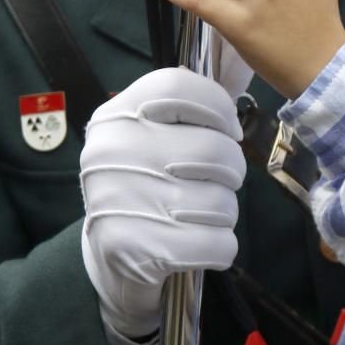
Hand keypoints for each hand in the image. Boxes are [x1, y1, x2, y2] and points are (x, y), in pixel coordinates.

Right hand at [80, 67, 244, 339]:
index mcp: (115, 116)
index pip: (178, 85)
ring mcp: (119, 201)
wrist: (109, 259)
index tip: (229, 129)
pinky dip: (222, 247)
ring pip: (220, 201)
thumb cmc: (144, 188)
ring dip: (226, 212)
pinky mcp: (136, 248)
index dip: (219, 106)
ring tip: (206, 214)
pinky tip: (204, 244)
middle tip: (224, 180)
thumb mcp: (148, 139)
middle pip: (212, 149)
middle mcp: (111, 152)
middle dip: (233, 170)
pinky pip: (216, 243)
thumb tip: (235, 97)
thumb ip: (183, 113)